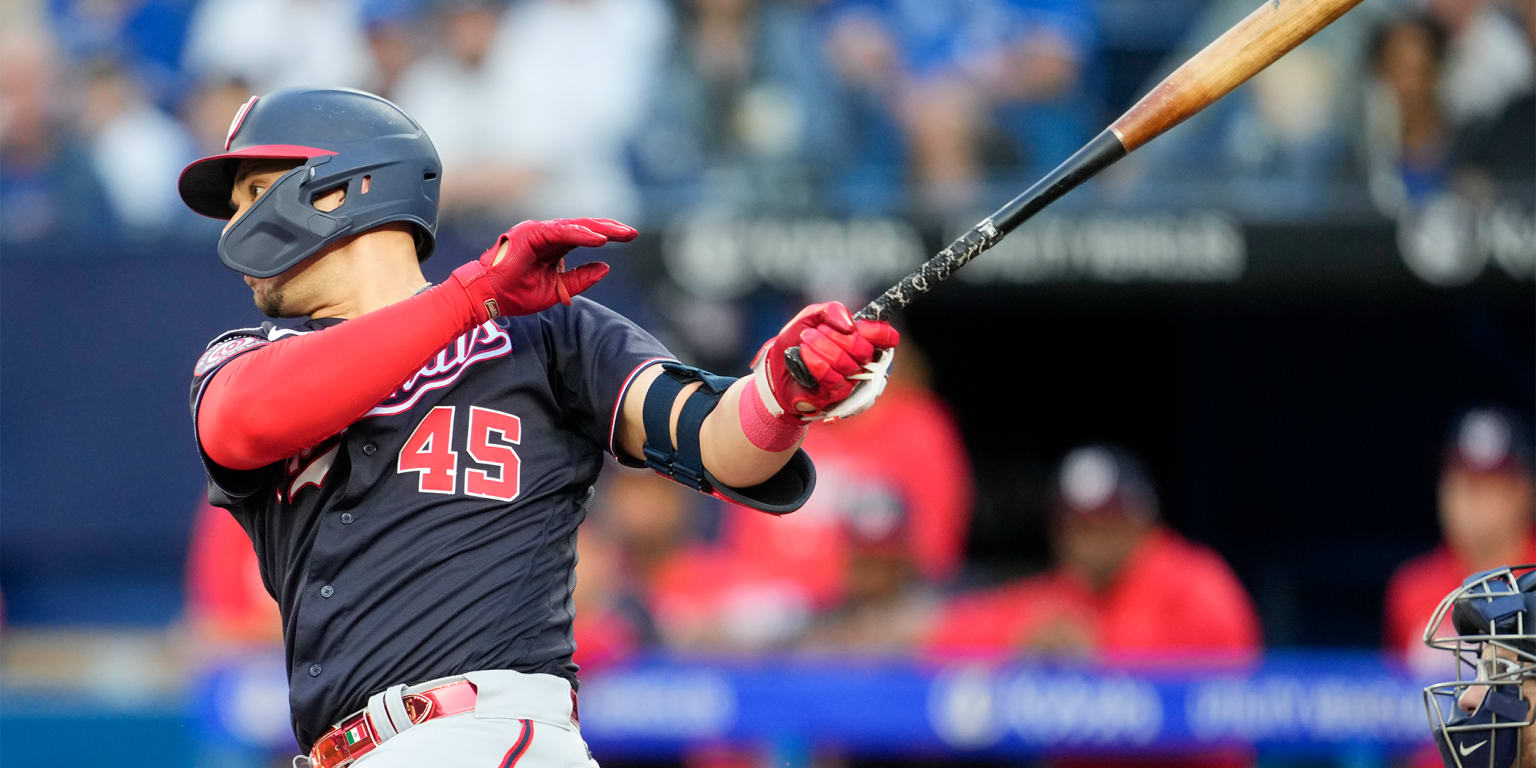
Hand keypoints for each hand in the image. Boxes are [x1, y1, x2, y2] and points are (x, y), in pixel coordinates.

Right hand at [451, 218, 636, 318]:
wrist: (488, 298)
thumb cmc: (516, 294)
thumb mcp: (557, 289)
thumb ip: (580, 278)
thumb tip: (606, 268)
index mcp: (552, 246)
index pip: (585, 236)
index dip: (607, 235)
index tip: (630, 237)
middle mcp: (546, 235)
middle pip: (584, 227)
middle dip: (610, 228)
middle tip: (632, 233)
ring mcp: (538, 232)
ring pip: (575, 226)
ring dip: (600, 229)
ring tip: (621, 233)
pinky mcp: (530, 234)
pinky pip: (561, 232)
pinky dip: (581, 234)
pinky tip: (600, 239)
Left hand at [752, 301, 898, 421]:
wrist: (777, 365)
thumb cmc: (798, 340)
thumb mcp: (811, 316)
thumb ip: (832, 311)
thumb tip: (850, 325)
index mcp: (862, 339)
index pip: (886, 337)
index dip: (878, 332)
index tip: (857, 327)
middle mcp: (861, 362)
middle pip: (864, 350)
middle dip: (837, 337)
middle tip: (816, 331)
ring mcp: (850, 380)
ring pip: (847, 364)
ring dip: (822, 347)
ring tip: (806, 340)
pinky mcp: (835, 394)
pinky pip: (832, 378)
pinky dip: (816, 362)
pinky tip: (804, 354)